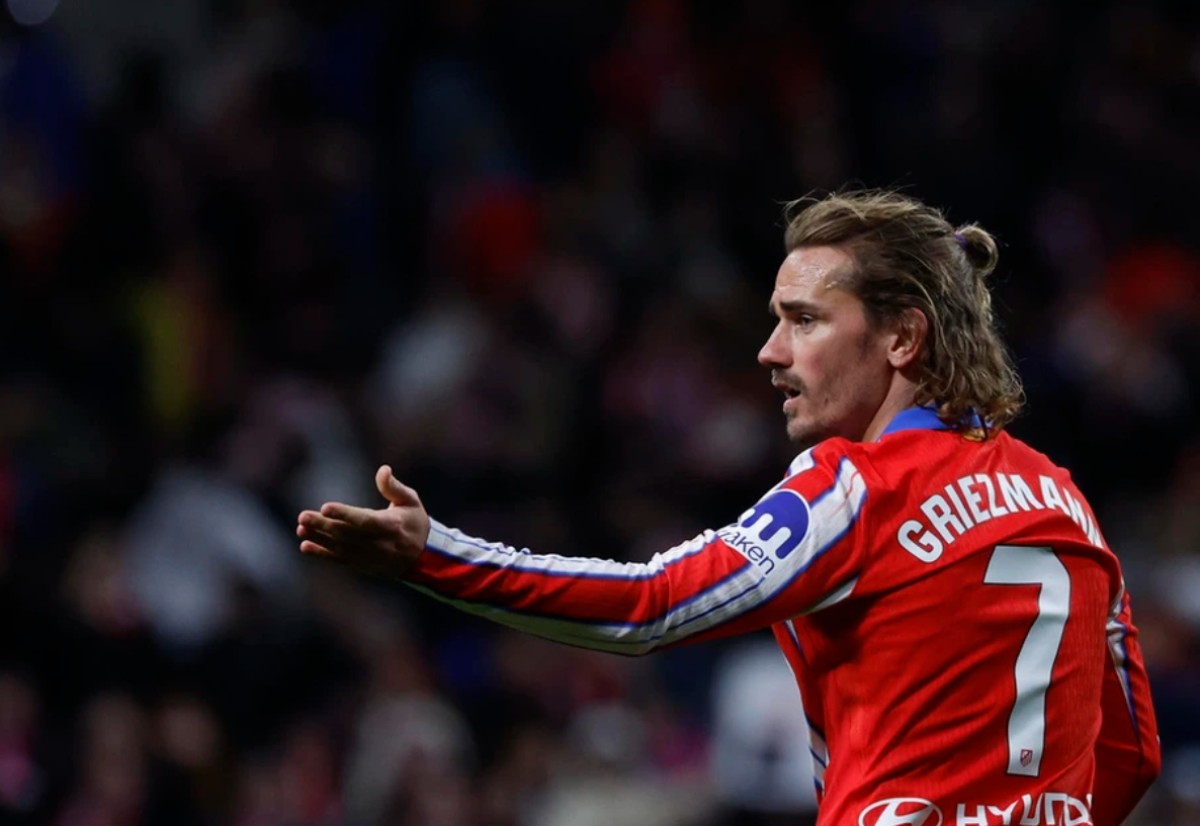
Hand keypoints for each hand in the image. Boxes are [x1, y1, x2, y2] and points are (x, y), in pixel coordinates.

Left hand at [296, 465, 431, 579]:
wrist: (425, 559)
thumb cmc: (415, 523)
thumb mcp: (411, 501)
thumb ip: (394, 487)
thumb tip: (383, 469)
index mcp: (392, 526)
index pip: (365, 521)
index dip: (345, 514)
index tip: (325, 507)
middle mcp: (380, 544)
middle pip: (347, 535)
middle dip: (324, 526)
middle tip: (303, 516)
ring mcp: (370, 557)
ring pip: (340, 549)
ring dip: (319, 539)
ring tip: (301, 528)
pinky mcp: (363, 565)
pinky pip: (340, 561)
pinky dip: (322, 554)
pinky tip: (305, 546)